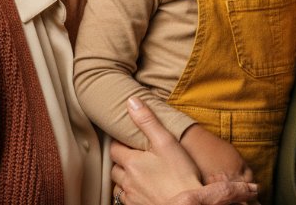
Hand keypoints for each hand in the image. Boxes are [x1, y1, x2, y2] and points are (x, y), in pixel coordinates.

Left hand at [110, 97, 258, 204]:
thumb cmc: (180, 175)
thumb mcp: (166, 142)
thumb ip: (148, 121)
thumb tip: (131, 101)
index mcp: (131, 162)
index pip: (114, 148)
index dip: (119, 142)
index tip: (126, 138)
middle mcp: (127, 180)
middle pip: (114, 167)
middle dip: (121, 160)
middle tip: (131, 154)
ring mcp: (131, 196)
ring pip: (118, 185)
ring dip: (123, 178)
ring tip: (135, 173)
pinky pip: (125, 200)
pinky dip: (129, 193)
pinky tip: (140, 190)